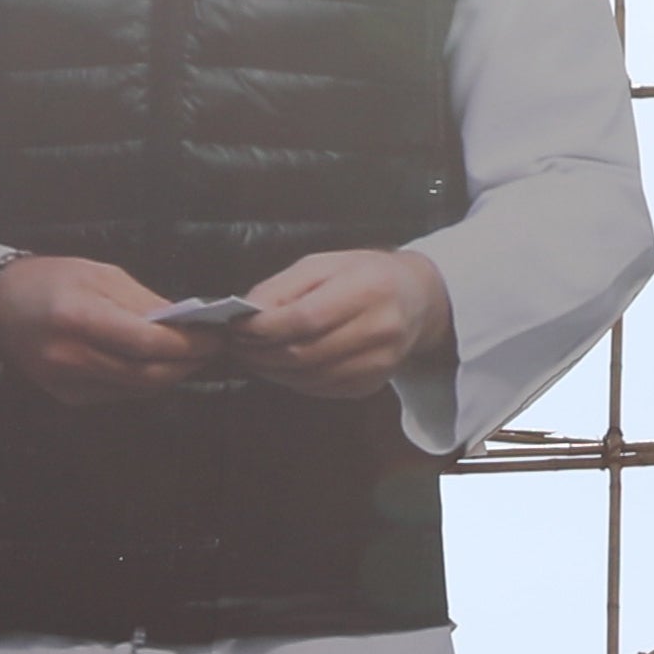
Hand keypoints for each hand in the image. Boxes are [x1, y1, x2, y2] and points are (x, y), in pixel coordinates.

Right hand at [0, 254, 216, 406]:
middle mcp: (71, 357)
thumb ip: (142, 301)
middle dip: (186, 364)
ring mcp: (67, 383)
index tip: (215, 335)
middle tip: (211, 350)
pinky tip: (157, 365)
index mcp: (78, 317)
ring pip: (136, 390)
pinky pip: (119, 394)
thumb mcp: (97, 273)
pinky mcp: (67, 397)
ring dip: (170, 375)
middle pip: (146, 374)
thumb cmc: (49, 279)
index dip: (187, 344)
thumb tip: (183, 323)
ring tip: (193, 357)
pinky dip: (145, 382)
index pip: (146, 343)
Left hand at [235, 247, 453, 399]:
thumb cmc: (364, 275)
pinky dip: (292, 380)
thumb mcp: (324, 265)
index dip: (265, 328)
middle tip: (236, 346)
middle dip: (260, 353)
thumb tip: (247, 313)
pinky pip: (321, 389)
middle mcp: (379, 329)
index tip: (236, 327)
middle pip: (304, 353)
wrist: (417, 300)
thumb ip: (284, 287)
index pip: (306, 318)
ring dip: (271, 371)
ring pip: (308, 377)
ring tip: (251, 356)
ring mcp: (379, 363)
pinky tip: (279, 367)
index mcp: (367, 289)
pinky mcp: (372, 384)